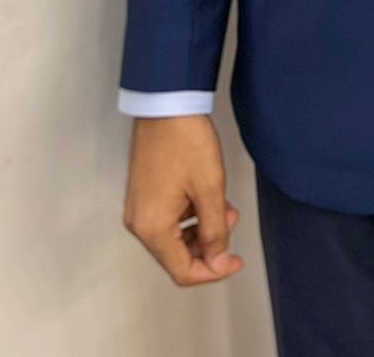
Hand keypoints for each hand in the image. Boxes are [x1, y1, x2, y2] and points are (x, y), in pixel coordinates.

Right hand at [122, 114, 243, 286]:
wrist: (166, 103)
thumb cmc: (184, 138)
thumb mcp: (209, 187)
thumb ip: (216, 230)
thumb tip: (218, 261)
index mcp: (152, 226)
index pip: (182, 271)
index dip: (212, 271)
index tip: (233, 261)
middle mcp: (139, 222)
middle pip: (176, 256)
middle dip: (209, 247)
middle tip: (232, 225)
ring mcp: (139, 207)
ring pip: (174, 237)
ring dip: (202, 230)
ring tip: (224, 207)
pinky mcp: (143, 193)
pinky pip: (168, 219)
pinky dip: (190, 216)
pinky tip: (207, 198)